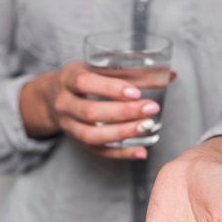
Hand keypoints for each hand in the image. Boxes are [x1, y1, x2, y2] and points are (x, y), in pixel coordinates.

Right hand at [20, 61, 163, 159]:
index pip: (85, 83)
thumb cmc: (82, 80)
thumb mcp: (95, 68)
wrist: (51, 99)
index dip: (110, 88)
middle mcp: (65, 104)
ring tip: (147, 127)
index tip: (136, 92)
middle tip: (151, 109)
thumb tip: (171, 75)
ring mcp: (69, 126)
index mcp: (68, 80)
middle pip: (91, 112)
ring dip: (123, 133)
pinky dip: (121, 153)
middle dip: (123, 112)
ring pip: (92, 135)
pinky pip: (98, 152)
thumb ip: (129, 71)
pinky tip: (141, 151)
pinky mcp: (78, 142)